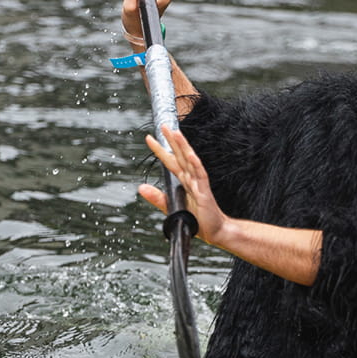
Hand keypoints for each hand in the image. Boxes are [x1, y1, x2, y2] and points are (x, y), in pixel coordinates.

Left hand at [140, 125, 224, 245]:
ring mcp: (199, 184)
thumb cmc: (197, 220)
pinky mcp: (205, 193)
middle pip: (180, 156)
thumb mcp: (171, 208)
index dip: (160, 150)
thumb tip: (140, 187)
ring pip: (190, 161)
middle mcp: (191, 179)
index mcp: (183, 182)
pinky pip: (201, 176)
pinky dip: (196, 165)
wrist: (215, 231)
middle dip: (172, 140)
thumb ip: (157, 197)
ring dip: (183, 147)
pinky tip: (192, 155)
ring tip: (176, 133)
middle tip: (163, 125)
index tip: (149, 138)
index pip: (170, 162)